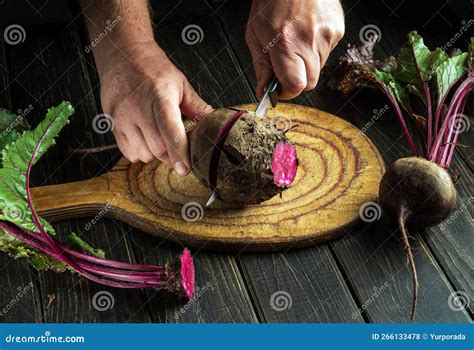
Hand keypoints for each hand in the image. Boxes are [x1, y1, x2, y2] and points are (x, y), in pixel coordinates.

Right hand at [97, 42, 212, 174]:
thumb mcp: (180, 83)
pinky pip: (129, 152)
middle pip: (158, 148)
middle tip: (181, 150)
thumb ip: (197, 107)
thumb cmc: (153, 69)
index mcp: (159, 96)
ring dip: (157, 155)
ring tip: (161, 138)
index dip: (179, 153)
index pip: (170, 131)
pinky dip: (141, 153)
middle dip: (173, 156)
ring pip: (144, 154)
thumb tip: (215, 126)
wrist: (122, 54)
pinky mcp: (111, 124)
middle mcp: (138, 108)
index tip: (185, 169)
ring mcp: (122, 117)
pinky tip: (146, 139)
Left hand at [245, 0, 344, 98]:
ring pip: (318, 68)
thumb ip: (261, 66)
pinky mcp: (338, 29)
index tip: (279, 88)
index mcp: (285, 42)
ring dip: (306, 64)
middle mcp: (309, 39)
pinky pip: (327, 52)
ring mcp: (327, 34)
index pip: (296, 85)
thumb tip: (263, 91)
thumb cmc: (271, 0)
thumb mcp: (255, 33)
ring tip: (295, 43)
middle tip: (285, 67)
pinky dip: (316, 49)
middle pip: (310, 83)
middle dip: (296, 81)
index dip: (287, 92)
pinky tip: (306, 33)